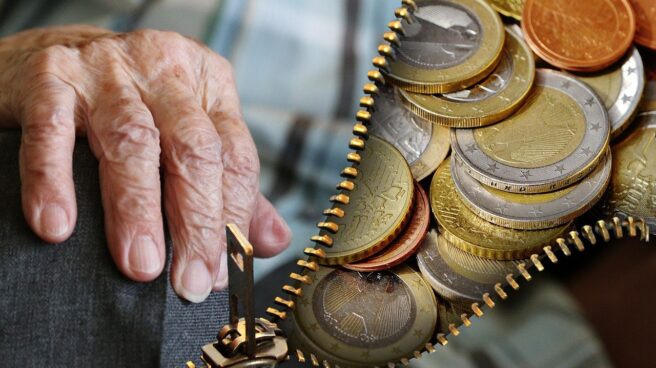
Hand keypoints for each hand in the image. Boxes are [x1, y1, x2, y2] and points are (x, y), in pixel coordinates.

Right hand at [0, 25, 291, 301]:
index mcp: (209, 84)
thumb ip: (229, 186)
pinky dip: (55, 181)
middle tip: (189, 282)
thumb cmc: (133, 105)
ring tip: (140, 265)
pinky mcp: (51, 75)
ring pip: (132, 141)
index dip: (232, 219)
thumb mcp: (187, 132)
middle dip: (195, 223)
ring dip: (137, 210)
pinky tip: (59, 226)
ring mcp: (108, 68)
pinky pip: (53, 130)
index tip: (220, 273)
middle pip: (193, 150)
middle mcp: (165, 69)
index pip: (235, 156)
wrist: (52, 54)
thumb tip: (271, 242)